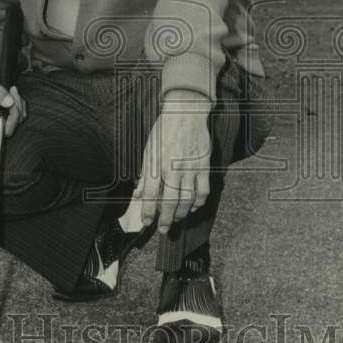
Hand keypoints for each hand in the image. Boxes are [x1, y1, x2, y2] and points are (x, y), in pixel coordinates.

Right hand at [0, 72, 26, 146]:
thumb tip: (9, 103)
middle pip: (6, 126)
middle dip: (15, 111)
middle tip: (13, 93)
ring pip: (16, 121)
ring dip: (19, 105)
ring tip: (12, 90)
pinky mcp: (7, 117)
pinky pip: (20, 116)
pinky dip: (21, 105)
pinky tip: (14, 94)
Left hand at [126, 90, 212, 234]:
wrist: (186, 113)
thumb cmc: (164, 129)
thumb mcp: (148, 150)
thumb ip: (144, 175)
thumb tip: (138, 193)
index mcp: (157, 165)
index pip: (151, 196)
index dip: (148, 212)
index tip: (146, 222)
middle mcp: (173, 170)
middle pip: (170, 202)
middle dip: (165, 219)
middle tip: (162, 229)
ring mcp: (190, 169)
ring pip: (188, 200)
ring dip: (181, 213)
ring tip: (176, 219)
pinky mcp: (204, 167)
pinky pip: (203, 190)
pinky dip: (198, 202)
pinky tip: (193, 206)